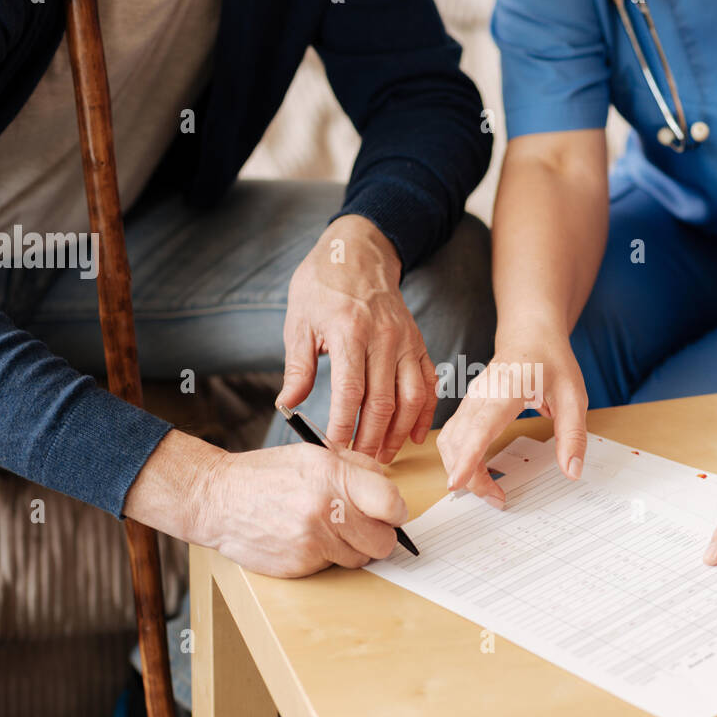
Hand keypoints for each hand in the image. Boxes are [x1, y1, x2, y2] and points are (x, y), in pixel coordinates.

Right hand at [194, 443, 407, 577]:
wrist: (218, 500)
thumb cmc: (267, 474)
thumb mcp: (314, 454)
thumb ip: (356, 467)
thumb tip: (389, 489)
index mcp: (333, 475)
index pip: (391, 504)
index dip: (396, 511)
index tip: (391, 512)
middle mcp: (325, 510)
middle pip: (383, 541)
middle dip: (379, 535)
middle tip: (364, 525)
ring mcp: (312, 542)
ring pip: (361, 558)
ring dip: (353, 547)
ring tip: (330, 529)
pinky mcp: (300, 566)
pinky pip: (333, 568)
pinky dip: (327, 557)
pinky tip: (307, 539)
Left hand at [277, 215, 437, 463]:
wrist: (359, 251)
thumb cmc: (323, 284)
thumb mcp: (299, 320)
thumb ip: (298, 367)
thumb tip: (287, 406)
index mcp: (349, 332)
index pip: (350, 391)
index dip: (343, 426)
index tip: (333, 450)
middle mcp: (383, 338)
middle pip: (382, 401)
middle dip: (370, 439)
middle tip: (358, 464)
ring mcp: (406, 341)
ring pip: (411, 397)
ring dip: (399, 432)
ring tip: (384, 456)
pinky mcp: (419, 343)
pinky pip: (429, 383)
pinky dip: (425, 413)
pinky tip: (414, 435)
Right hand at [436, 331, 587, 507]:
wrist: (530, 334)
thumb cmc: (551, 361)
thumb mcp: (574, 397)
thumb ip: (573, 435)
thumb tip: (572, 471)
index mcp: (505, 390)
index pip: (480, 427)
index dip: (467, 457)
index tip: (456, 483)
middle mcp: (479, 396)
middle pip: (458, 442)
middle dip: (470, 477)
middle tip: (498, 500)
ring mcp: (469, 401)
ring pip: (449, 441)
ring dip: (461, 470)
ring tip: (489, 490)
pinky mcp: (467, 407)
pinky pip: (452, 437)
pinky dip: (458, 458)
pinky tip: (475, 473)